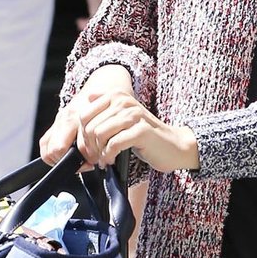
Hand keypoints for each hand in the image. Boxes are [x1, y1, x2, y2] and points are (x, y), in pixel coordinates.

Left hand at [41, 70, 198, 173]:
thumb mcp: (122, 120)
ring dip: (99, 152)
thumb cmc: (145, 137)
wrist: (174, 147)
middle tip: (98, 157)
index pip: (83, 114)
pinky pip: (114, 144)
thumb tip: (85, 101)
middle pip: (90, 126)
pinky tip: (113, 161)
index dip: (82, 135)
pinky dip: (110, 156)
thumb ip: (103, 110)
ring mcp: (133, 114)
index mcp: (116, 96)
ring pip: (99, 134)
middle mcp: (124, 101)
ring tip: (106, 159)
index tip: (91, 148)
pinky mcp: (141, 131)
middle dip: (90, 146)